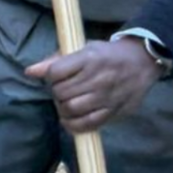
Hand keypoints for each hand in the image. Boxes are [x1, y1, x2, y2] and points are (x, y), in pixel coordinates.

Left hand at [26, 39, 161, 134]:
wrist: (142, 62)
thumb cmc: (107, 54)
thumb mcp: (83, 48)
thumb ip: (56, 60)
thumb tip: (30, 72)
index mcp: (89, 58)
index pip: (56, 72)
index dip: (50, 76)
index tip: (55, 76)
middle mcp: (98, 78)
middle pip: (61, 92)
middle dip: (56, 92)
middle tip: (62, 90)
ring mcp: (107, 97)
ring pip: (71, 109)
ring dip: (63, 108)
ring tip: (67, 103)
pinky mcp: (114, 111)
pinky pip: (88, 124)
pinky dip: (73, 125)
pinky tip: (70, 119)